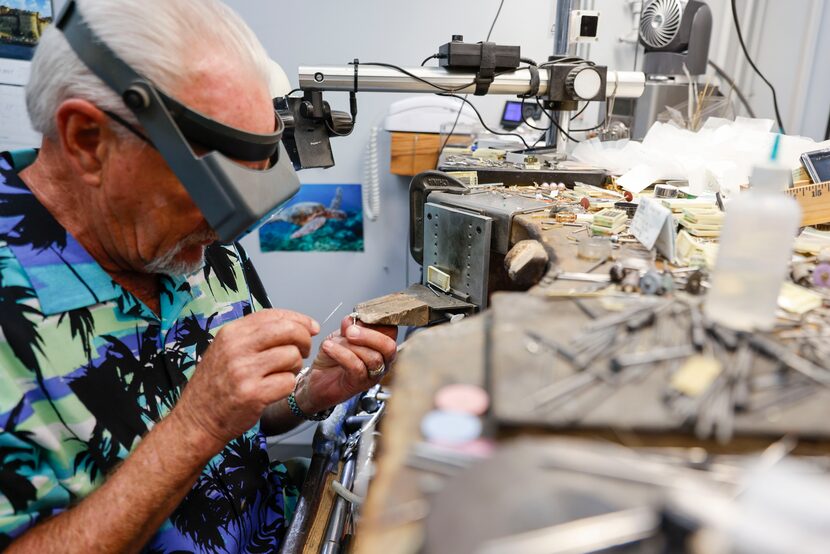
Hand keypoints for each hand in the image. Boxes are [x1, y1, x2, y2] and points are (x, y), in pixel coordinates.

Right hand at [175, 309, 318, 451]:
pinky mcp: (253, 394)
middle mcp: (236, 348)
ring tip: (281, 374)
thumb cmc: (215, 385)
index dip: (299, 319)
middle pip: (288, 331)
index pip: (274, 315)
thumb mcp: (226, 349)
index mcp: (231, 332)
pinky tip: (275, 389)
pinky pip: (288, 382)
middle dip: (303, 339)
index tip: (311, 327)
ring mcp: (244, 371)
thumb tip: (295, 324)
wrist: (196, 420)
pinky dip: (287, 386)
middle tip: (303, 350)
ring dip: (294, 366)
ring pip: (291, 356)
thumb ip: (255, 335)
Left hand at [298, 317, 397, 412]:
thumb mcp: (340, 336)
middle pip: (388, 347)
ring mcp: (373, 375)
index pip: (391, 331)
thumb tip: (353, 319)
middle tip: (350, 331)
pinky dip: (341, 354)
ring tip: (333, 341)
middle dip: (369, 336)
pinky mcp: (360, 384)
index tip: (361, 317)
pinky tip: (328, 348)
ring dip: (351, 346)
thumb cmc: (331, 359)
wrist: (316, 379)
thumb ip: (349, 327)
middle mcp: (382, 362)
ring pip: (373, 358)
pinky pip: (356, 367)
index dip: (378, 322)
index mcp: (380, 347)